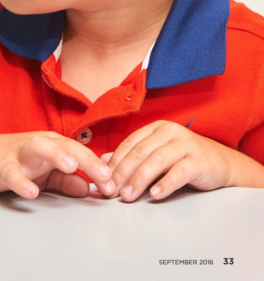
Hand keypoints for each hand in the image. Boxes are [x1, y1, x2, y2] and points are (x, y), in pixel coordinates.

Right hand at [0, 131, 116, 198]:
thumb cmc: (14, 162)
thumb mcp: (44, 173)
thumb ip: (66, 181)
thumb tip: (90, 191)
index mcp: (53, 145)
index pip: (82, 153)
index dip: (100, 169)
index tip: (114, 187)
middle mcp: (40, 145)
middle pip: (67, 146)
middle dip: (87, 161)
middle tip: (106, 178)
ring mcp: (19, 154)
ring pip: (40, 148)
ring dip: (56, 155)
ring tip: (71, 167)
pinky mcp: (0, 166)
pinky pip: (11, 173)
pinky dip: (21, 182)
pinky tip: (31, 192)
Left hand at [104, 120, 233, 200]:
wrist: (222, 163)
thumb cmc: (184, 159)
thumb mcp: (157, 153)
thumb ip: (133, 155)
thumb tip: (103, 161)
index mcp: (155, 128)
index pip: (129, 144)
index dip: (113, 162)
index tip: (102, 180)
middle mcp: (170, 132)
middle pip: (139, 152)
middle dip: (122, 173)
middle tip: (111, 191)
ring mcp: (186, 144)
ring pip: (156, 161)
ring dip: (139, 180)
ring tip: (128, 196)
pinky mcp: (200, 160)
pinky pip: (179, 172)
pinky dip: (165, 183)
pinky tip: (155, 195)